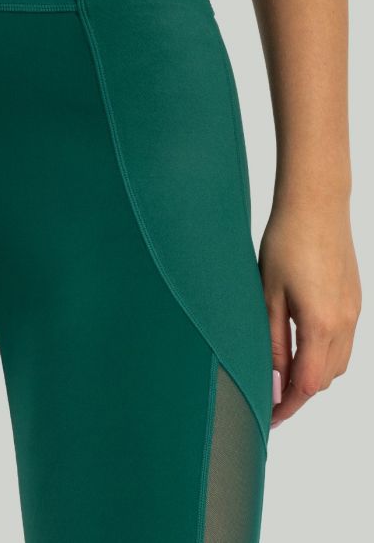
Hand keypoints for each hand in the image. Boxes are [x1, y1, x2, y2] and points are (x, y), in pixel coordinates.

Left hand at [259, 201, 360, 427]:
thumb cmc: (286, 243)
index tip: (267, 416)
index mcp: (322, 325)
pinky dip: (323, 354)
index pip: (308, 384)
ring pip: (338, 362)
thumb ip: (273, 342)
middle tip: (267, 396)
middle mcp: (345, 323)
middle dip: (298, 393)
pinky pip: (343, 341)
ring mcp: (354, 311)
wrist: (316, 205)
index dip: (287, 405)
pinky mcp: (353, 299)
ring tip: (280, 374)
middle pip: (326, 378)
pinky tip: (301, 346)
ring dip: (312, 374)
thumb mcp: (268, 296)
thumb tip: (273, 381)